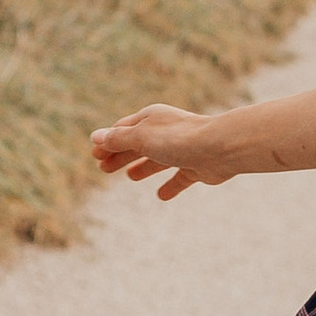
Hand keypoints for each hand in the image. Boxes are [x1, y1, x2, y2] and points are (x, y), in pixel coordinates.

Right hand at [89, 104, 234, 199]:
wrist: (220, 148)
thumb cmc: (178, 139)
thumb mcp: (141, 138)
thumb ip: (119, 140)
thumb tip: (96, 137)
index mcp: (152, 119)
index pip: (124, 129)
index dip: (108, 141)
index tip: (94, 154)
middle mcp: (166, 132)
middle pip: (138, 145)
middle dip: (121, 155)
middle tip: (102, 169)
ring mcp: (182, 150)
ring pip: (158, 160)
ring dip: (143, 167)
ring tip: (130, 176)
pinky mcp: (197, 168)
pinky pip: (180, 178)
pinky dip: (170, 186)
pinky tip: (162, 196)